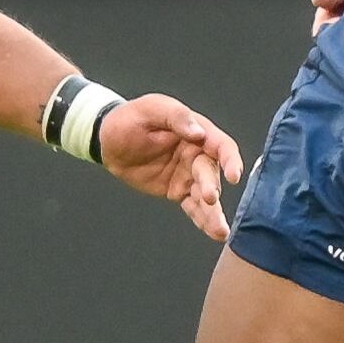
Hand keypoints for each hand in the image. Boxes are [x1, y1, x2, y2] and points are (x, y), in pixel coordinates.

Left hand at [97, 94, 244, 241]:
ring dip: (214, 213)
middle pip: (211, 172)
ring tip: (221, 231)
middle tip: (209, 197)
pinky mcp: (178, 191)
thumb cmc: (132, 119)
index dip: (230, 159)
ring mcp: (188, 175)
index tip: (233, 175)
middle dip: (211, 186)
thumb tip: (199, 132)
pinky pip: (193, 207)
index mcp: (196, 131)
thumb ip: (176, 117)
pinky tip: (214, 232)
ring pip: (206, 195)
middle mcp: (197, 154)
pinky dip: (203, 219)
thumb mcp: (151, 109)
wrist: (110, 141)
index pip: (220, 145)